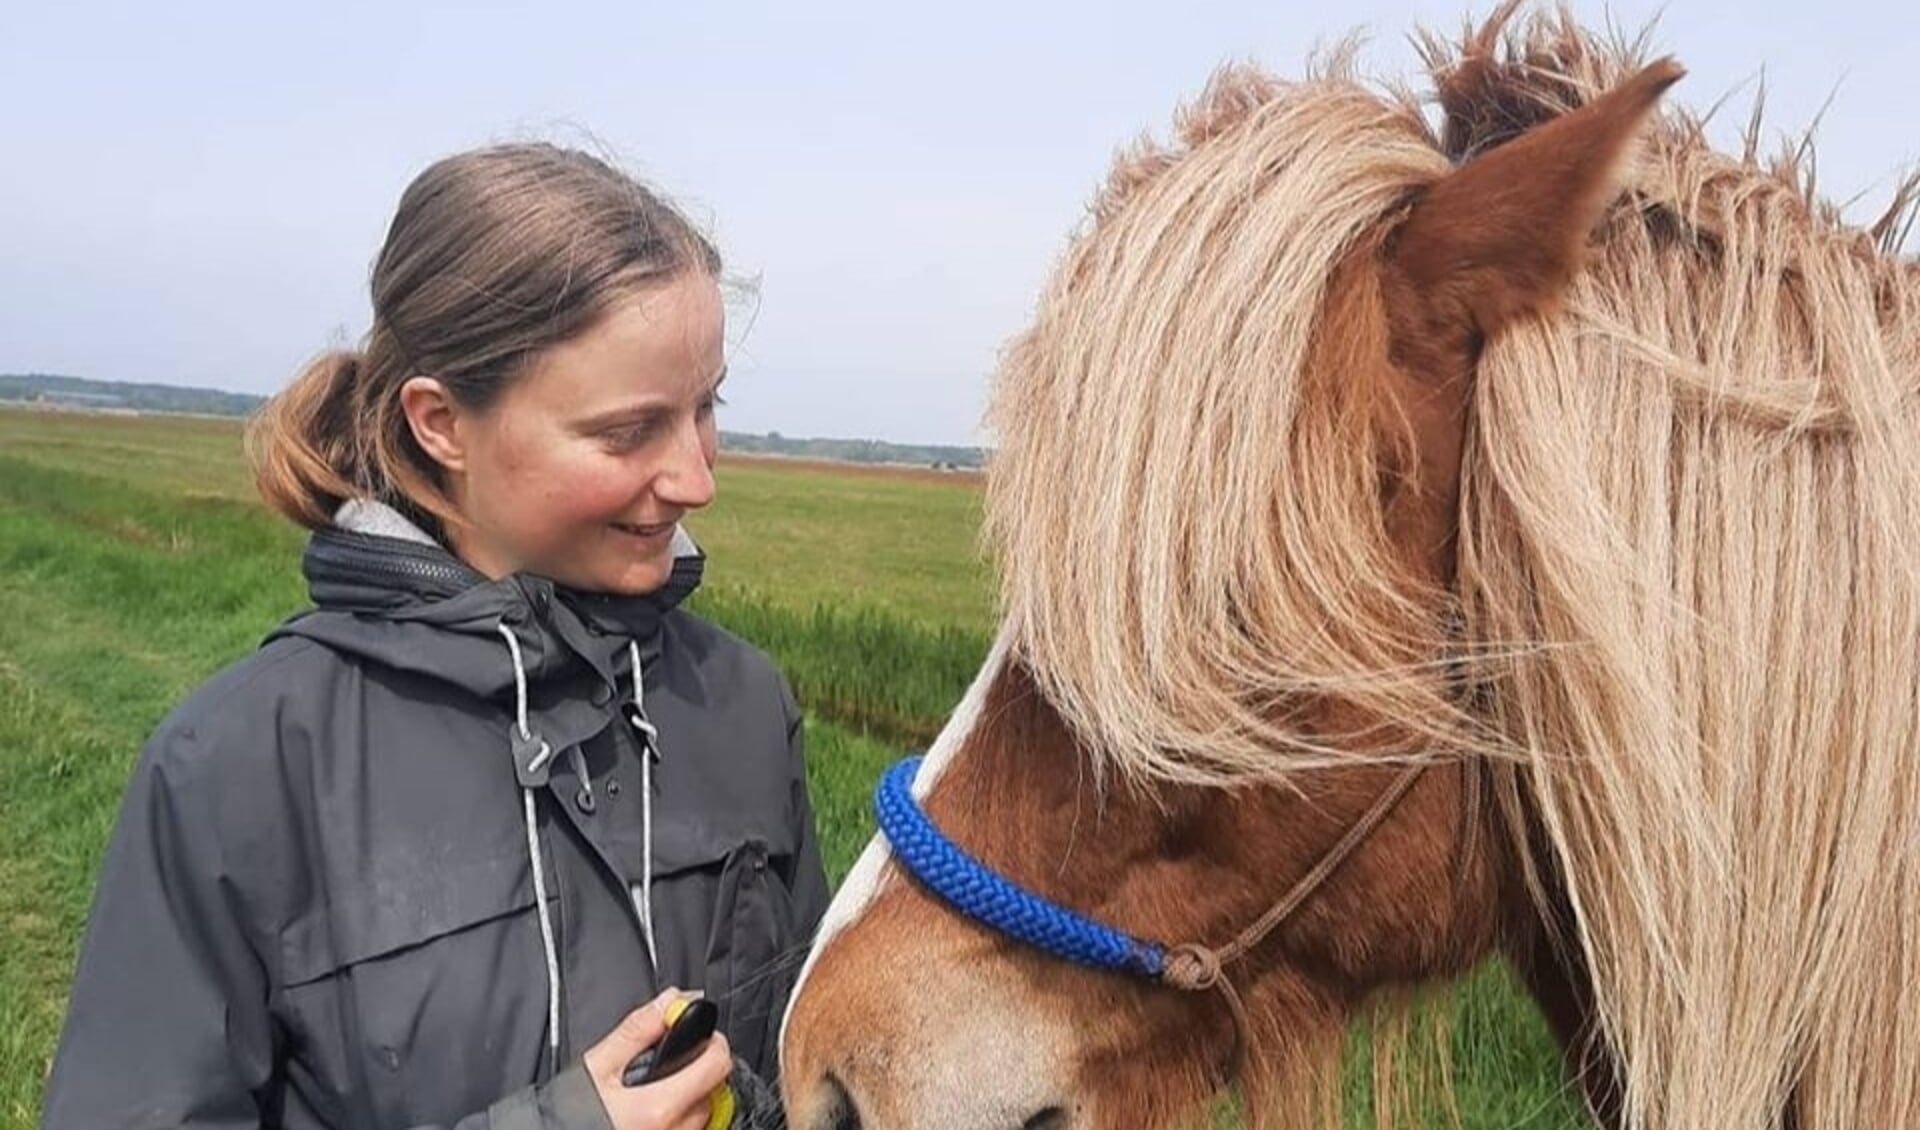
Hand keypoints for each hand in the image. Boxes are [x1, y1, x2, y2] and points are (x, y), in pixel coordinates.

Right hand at [584, 989, 733, 1129]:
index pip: (717, 1064)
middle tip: (663, 1065)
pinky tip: (649, 1115)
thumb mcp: (597, 1066)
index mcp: (659, 1107)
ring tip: (650, 1093)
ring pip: (701, 1113)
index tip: (698, 1033)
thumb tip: (671, 1001)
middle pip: (711, 1089)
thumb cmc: (569, 1117)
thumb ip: (638, 1030)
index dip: (711, 1041)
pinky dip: (677, 1119)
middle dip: (695, 1070)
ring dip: (687, 1097)